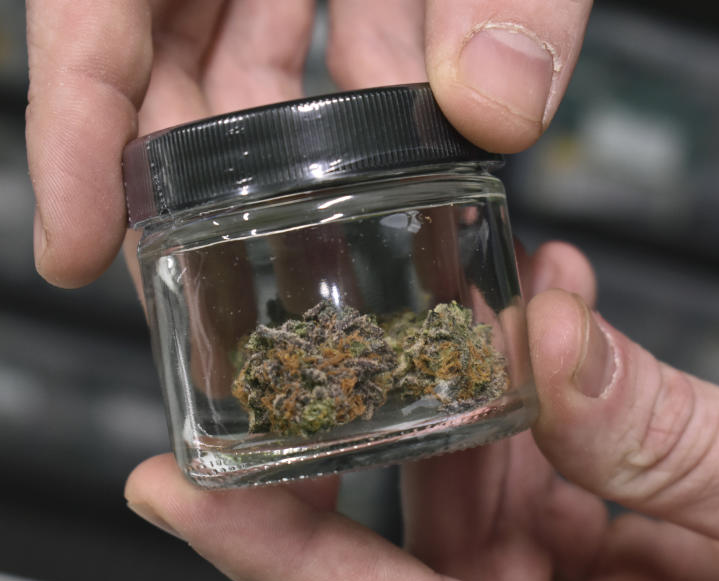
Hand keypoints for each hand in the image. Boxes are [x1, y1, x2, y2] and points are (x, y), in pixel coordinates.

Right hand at [25, 0, 590, 287]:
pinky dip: (360, 87)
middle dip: (179, 165)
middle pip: (156, 49)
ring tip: (310, 230)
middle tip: (205, 270)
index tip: (73, 242)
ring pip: (243, 46)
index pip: (88, 10)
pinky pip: (326, 20)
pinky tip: (399, 139)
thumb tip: (499, 106)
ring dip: (283, 143)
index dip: (72, 127)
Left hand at [126, 242, 718, 580]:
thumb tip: (554, 340)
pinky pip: (565, 528)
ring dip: (492, 430)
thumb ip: (688, 438)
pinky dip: (564, 442)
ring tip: (516, 326)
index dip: (288, 566)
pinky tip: (572, 360)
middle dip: (411, 459)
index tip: (177, 492)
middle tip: (384, 355)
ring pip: (494, 549)